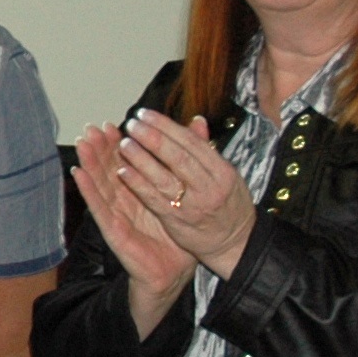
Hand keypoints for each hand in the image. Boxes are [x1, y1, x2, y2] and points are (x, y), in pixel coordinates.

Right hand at [72, 122, 198, 319]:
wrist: (174, 272)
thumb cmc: (178, 237)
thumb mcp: (185, 197)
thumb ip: (185, 164)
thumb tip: (196, 131)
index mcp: (141, 192)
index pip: (127, 162)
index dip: (119, 143)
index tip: (115, 123)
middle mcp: (126, 201)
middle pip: (110, 169)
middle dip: (100, 147)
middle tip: (93, 127)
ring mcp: (117, 215)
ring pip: (101, 184)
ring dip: (89, 163)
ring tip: (82, 143)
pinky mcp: (114, 231)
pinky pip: (99, 208)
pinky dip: (88, 190)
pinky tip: (79, 174)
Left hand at [110, 110, 255, 276]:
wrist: (234, 243)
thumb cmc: (228, 205)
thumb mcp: (225, 175)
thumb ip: (206, 149)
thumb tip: (195, 120)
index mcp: (222, 170)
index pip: (191, 142)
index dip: (167, 126)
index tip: (146, 114)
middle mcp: (209, 185)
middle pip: (178, 156)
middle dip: (153, 137)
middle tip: (133, 123)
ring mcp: (193, 204)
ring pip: (165, 176)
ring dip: (141, 158)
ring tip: (124, 143)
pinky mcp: (177, 220)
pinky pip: (155, 199)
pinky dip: (138, 184)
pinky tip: (123, 172)